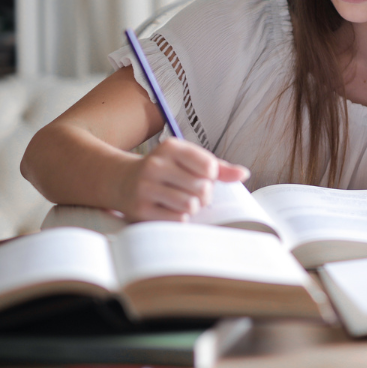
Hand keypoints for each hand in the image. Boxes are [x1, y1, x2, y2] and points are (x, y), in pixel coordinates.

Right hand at [115, 138, 249, 221]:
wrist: (122, 181)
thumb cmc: (165, 171)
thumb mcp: (187, 161)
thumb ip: (218, 167)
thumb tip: (244, 174)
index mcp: (170, 147)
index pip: (209, 166)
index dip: (211, 176)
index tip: (201, 176)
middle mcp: (155, 164)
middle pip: (202, 188)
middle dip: (203, 195)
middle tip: (192, 192)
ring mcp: (145, 187)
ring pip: (190, 205)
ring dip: (192, 208)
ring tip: (182, 201)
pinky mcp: (140, 209)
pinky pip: (177, 219)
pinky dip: (179, 218)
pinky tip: (169, 209)